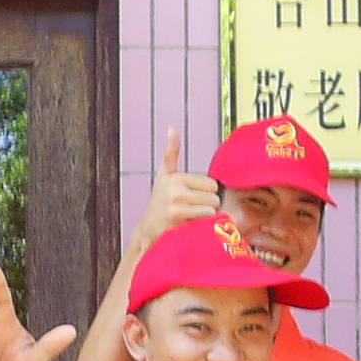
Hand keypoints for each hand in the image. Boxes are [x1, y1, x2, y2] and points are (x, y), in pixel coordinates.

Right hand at [130, 129, 220, 248]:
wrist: (146, 231)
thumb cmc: (158, 204)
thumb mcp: (163, 176)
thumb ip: (171, 153)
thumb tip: (172, 128)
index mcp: (176, 178)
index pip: (211, 184)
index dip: (205, 194)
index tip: (191, 198)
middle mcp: (175, 192)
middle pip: (214, 198)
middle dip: (207, 206)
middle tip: (192, 211)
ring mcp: (176, 208)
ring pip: (211, 211)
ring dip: (205, 218)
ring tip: (190, 219)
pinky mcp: (178, 225)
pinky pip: (204, 223)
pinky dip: (201, 227)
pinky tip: (188, 227)